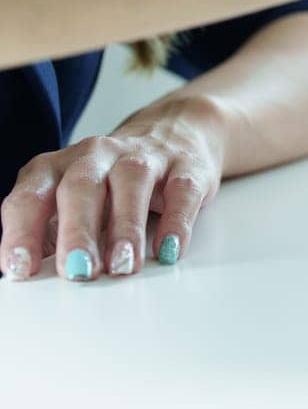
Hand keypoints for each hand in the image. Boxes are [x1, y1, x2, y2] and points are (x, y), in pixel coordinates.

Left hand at [1, 94, 227, 281]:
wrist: (173, 132)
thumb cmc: (113, 180)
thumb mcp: (74, 203)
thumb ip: (54, 235)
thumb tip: (39, 277)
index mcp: (58, 167)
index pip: (30, 197)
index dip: (22, 233)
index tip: (21, 268)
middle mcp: (96, 156)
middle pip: (80, 187)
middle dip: (77, 232)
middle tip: (78, 270)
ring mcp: (143, 158)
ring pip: (131, 183)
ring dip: (125, 227)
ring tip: (123, 265)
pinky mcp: (186, 167)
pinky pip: (180, 192)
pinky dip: (175, 223)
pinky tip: (168, 250)